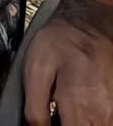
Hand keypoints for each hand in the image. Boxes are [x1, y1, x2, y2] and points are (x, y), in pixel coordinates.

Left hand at [24, 0, 112, 125]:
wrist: (91, 23)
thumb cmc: (60, 42)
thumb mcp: (35, 68)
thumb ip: (35, 106)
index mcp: (77, 105)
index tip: (45, 122)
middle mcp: (101, 114)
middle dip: (69, 124)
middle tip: (56, 112)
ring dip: (80, 123)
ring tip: (67, 110)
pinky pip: (105, 121)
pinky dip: (92, 119)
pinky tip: (79, 109)